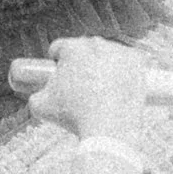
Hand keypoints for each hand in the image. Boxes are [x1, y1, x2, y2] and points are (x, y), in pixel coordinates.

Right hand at [28, 36, 146, 154]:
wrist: (108, 129)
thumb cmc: (72, 116)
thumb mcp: (40, 106)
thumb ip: (35, 95)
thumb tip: (38, 94)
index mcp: (72, 48)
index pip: (60, 47)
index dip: (56, 60)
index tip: (58, 71)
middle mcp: (96, 44)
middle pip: (84, 49)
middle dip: (80, 62)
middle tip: (79, 82)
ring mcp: (118, 52)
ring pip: (107, 54)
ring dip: (103, 63)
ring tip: (100, 85)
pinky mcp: (137, 62)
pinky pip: (130, 59)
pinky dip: (126, 66)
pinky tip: (122, 77)